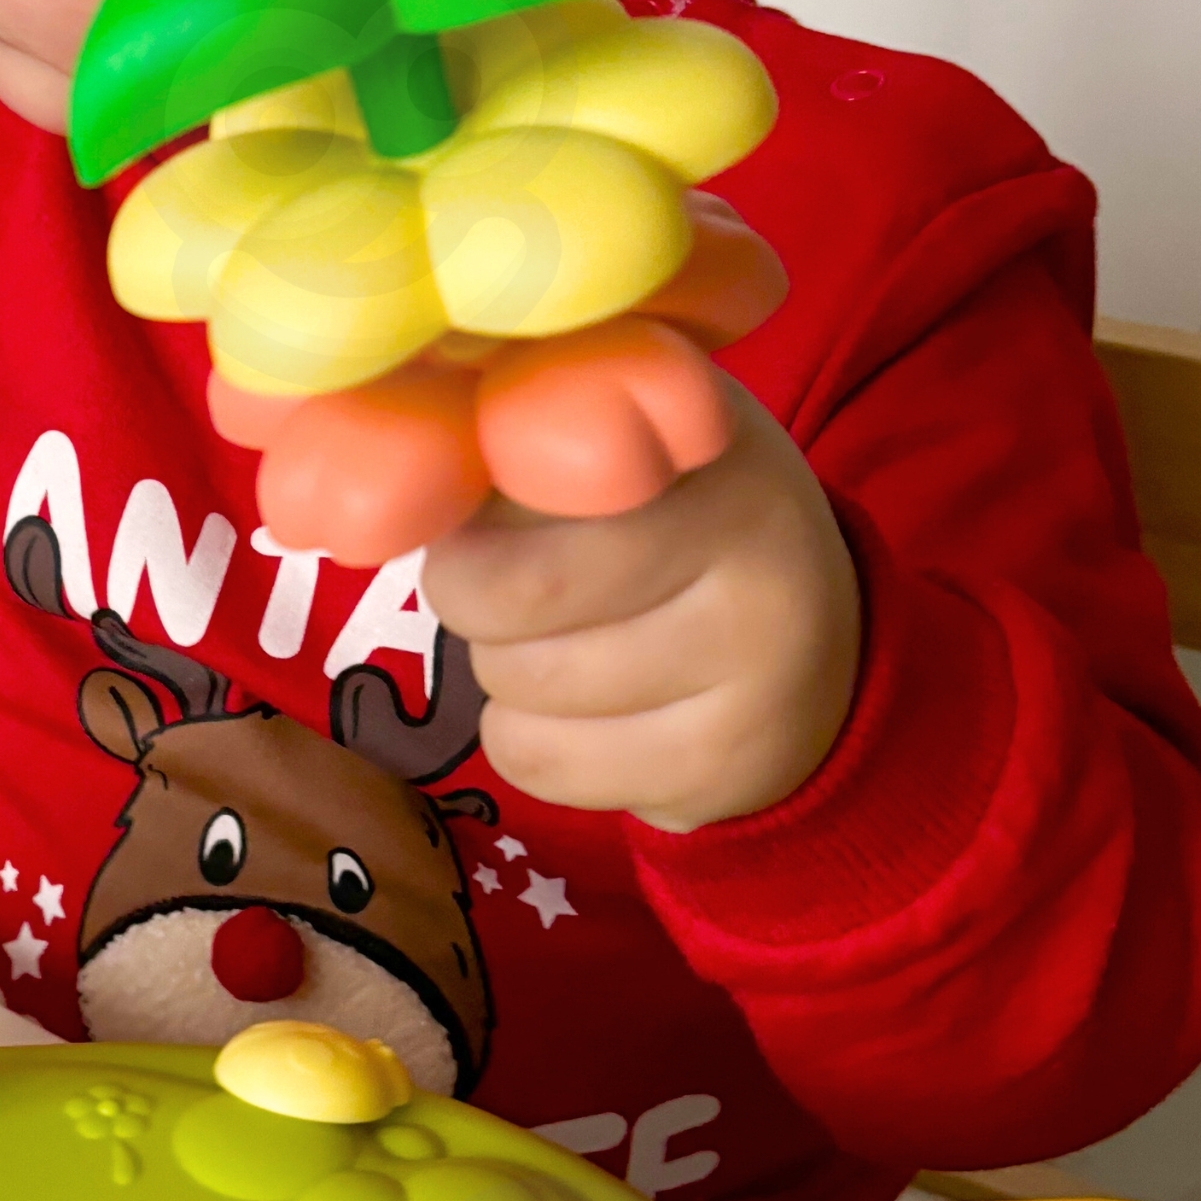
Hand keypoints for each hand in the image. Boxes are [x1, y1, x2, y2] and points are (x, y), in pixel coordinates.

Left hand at [420, 379, 859, 832]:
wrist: (813, 651)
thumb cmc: (668, 523)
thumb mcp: (616, 445)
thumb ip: (512, 439)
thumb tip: (387, 477)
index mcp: (711, 437)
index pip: (527, 473)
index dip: (468, 508)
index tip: (476, 520)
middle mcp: (757, 545)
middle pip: (505, 593)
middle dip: (472, 598)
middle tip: (513, 588)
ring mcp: (758, 665)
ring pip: (515, 685)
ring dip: (502, 673)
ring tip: (568, 645)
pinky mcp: (727, 763)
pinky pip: (539, 762)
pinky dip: (528, 740)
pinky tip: (587, 712)